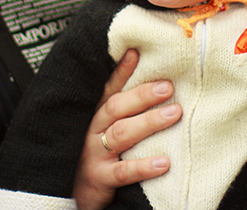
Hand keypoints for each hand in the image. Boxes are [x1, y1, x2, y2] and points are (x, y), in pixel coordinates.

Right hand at [73, 49, 181, 209]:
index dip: (122, 70)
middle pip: (116, 107)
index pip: (109, 88)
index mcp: (95, 116)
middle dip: (142, 95)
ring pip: (121, 134)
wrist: (72, 194)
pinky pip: (123, 172)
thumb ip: (122, 110)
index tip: (137, 52)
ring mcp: (95, 154)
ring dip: (149, 122)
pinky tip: (164, 162)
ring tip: (174, 114)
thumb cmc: (95, 157)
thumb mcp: (102, 130)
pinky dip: (144, 166)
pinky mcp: (100, 179)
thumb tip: (154, 84)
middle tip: (168, 87)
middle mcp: (93, 131)